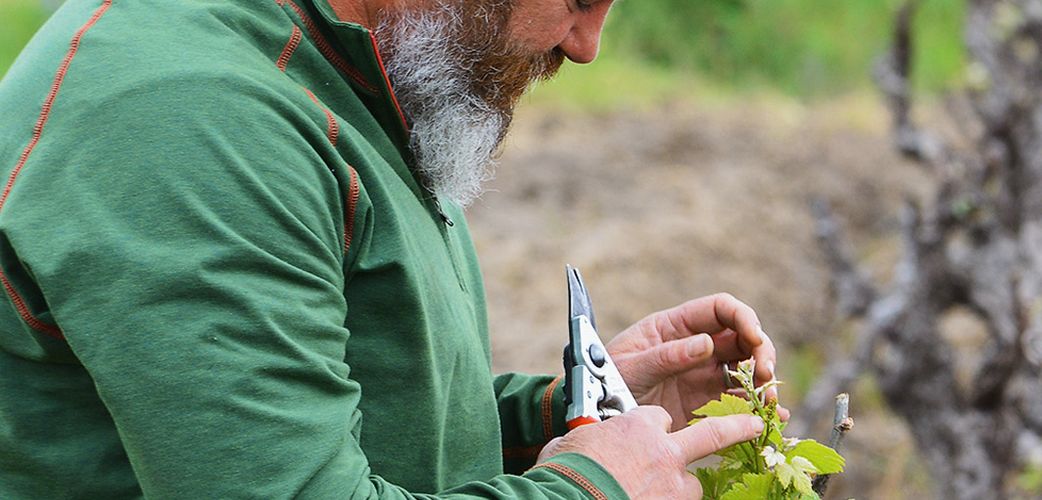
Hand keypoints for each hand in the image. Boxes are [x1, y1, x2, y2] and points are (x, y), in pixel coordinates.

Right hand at [537, 406, 763, 497]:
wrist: (568, 497)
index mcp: (637, 426)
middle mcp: (663, 450)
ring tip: (661, 493)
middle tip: (756, 423)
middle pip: (710, 433)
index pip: (657, 418)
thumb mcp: (573, 441)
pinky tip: (656, 499)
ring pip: (693, 481)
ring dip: (681, 485)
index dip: (653, 427)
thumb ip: (589, 436)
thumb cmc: (564, 470)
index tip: (643, 437)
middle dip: (737, 426)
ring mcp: (673, 485)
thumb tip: (572, 440)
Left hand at [607, 293, 783, 430]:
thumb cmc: (605, 380)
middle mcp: (695, 347)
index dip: (743, 318)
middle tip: (765, 377)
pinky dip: (757, 409)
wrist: (592, 414)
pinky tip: (774, 419)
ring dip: (764, 383)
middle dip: (761, 352)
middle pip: (742, 339)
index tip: (754, 338)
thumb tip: (706, 344)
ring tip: (771, 402)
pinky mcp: (703, 405)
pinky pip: (737, 403)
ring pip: (745, 371)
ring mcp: (701, 376)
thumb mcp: (631, 366)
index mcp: (676, 326)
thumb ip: (666, 356)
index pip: (720, 309)